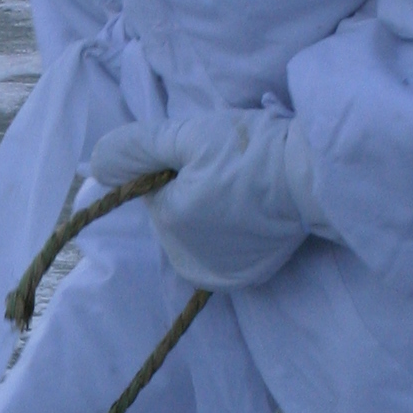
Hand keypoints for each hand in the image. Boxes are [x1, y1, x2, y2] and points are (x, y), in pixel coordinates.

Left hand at [90, 111, 324, 288]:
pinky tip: (257, 213)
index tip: (212, 155)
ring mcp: (219, 273)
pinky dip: (233, 234)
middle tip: (233, 169)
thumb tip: (94, 164)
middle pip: (175, 214)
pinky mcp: (247, 277)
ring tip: (248, 189)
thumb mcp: (188, 134)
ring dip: (212, 212)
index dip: (179, 166)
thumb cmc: (252, 150)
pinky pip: (223, 252)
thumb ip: (137, 148)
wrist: (318, 176)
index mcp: (169, 222)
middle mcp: (188, 258)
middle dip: (193, 191)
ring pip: (197, 233)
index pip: (155, 189)